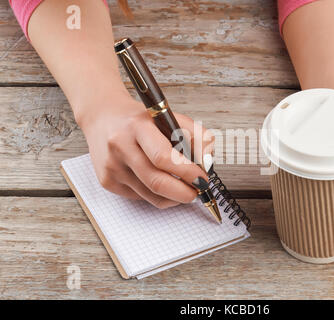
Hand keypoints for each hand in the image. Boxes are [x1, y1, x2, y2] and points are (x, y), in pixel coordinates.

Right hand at [79, 94, 212, 208]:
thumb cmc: (139, 119)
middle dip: (184, 192)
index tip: (202, 178)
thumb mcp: (168, 116)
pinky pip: (140, 197)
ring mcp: (112, 167)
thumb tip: (207, 163)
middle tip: (198, 191)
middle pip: (157, 182)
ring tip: (184, 188)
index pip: (164, 157)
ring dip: (173, 197)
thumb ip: (194, 135)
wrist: (101, 117)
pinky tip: (160, 182)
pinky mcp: (107, 181)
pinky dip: (157, 194)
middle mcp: (120, 147)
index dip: (187, 173)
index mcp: (137, 127)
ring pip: (151, 195)